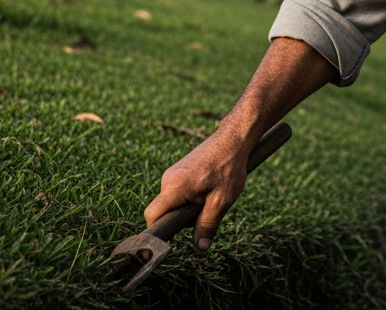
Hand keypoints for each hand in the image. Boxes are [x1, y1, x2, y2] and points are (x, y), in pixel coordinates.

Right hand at [143, 124, 253, 250]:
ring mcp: (172, 173)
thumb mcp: (221, 201)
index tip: (172, 240)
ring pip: (173, 202)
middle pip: (164, 211)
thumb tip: (200, 247)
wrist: (233, 139)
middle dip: (182, 218)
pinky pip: (178, 192)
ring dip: (189, 207)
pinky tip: (209, 189)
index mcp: (174, 187)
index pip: (152, 216)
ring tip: (211, 195)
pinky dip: (191, 197)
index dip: (159, 231)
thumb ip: (208, 225)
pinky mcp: (178, 171)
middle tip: (206, 210)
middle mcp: (167, 179)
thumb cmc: (228, 168)